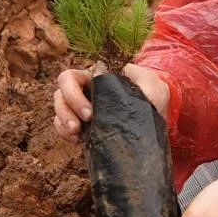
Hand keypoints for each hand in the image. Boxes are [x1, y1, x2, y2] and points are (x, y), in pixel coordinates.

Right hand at [52, 64, 170, 142]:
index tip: (90, 113)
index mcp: (97, 77)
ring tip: (76, 135)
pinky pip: (62, 127)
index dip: (73, 93)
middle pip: (60, 93)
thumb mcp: (153, 85)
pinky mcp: (84, 125)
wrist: (158, 118)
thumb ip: (140, 78)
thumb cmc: (155, 96)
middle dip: (66, 110)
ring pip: (59, 109)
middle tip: (79, 127)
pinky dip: (64, 134)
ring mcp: (82, 107)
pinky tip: (77, 142)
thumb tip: (115, 74)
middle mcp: (86, 89)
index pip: (71, 77)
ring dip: (62, 123)